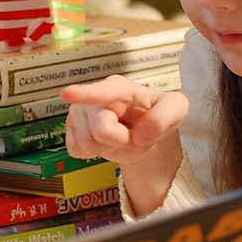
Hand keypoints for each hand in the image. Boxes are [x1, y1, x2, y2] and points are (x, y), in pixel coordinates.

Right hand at [60, 75, 188, 166]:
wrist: (141, 130)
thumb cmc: (155, 114)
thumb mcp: (175, 110)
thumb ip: (165, 117)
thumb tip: (139, 134)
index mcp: (119, 88)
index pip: (102, 93)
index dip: (84, 94)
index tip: (67, 94)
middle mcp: (94, 97)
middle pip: (101, 130)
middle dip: (120, 140)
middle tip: (132, 134)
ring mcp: (79, 113)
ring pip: (87, 144)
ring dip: (107, 147)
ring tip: (118, 135)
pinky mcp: (70, 129)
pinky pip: (76, 150)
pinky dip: (94, 152)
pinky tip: (103, 141)